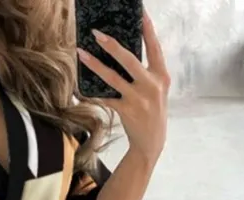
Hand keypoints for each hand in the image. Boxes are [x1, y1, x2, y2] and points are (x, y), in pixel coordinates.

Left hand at [77, 11, 170, 167]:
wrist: (151, 143)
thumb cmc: (152, 113)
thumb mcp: (157, 90)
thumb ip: (147, 73)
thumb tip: (123, 53)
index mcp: (162, 76)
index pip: (154, 46)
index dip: (147, 28)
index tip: (140, 12)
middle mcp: (152, 85)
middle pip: (129, 59)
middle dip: (111, 45)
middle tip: (96, 33)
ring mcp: (139, 99)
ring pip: (112, 77)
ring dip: (94, 64)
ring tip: (81, 53)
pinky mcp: (126, 111)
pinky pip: (105, 97)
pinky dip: (92, 92)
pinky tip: (82, 86)